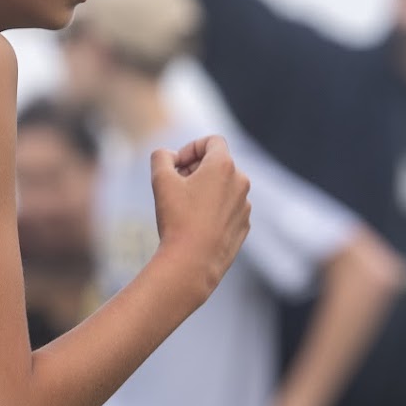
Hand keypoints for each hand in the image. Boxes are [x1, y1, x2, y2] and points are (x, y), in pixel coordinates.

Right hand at [150, 136, 250, 302]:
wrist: (192, 263)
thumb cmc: (177, 219)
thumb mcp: (160, 180)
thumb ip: (161, 157)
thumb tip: (169, 156)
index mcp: (224, 166)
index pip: (212, 141)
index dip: (191, 148)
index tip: (177, 166)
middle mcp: (241, 182)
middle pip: (218, 164)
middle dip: (196, 169)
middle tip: (175, 185)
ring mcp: (245, 206)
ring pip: (224, 188)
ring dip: (205, 190)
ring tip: (184, 207)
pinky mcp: (243, 226)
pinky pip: (228, 209)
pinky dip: (214, 210)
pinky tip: (196, 225)